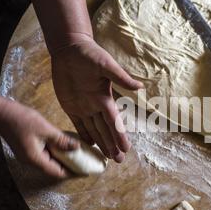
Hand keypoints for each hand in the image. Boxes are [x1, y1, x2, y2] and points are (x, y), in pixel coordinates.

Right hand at [0, 100, 79, 177]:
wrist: (0, 114)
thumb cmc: (22, 120)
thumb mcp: (46, 129)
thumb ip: (62, 140)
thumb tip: (77, 147)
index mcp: (35, 159)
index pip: (57, 172)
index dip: (72, 172)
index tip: (85, 170)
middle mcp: (32, 161)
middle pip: (54, 169)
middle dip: (69, 165)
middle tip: (84, 160)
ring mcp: (29, 156)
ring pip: (49, 161)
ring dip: (62, 158)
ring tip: (77, 153)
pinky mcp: (28, 149)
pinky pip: (45, 154)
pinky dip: (55, 152)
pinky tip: (64, 145)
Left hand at [50, 37, 142, 162]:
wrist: (70, 48)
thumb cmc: (89, 54)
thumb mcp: (106, 64)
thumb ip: (121, 77)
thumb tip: (140, 87)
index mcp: (105, 98)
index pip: (114, 121)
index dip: (120, 135)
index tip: (126, 148)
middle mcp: (96, 105)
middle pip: (106, 130)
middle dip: (112, 145)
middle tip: (118, 161)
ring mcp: (83, 107)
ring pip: (94, 130)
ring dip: (101, 143)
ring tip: (108, 157)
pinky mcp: (70, 105)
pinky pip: (78, 124)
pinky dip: (84, 135)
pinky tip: (90, 145)